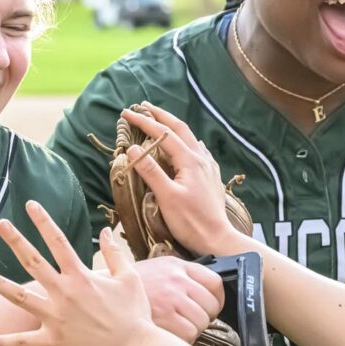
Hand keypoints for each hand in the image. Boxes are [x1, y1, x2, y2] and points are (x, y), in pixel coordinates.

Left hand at [0, 201, 154, 345]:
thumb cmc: (134, 314)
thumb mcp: (129, 279)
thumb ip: (115, 254)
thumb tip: (106, 231)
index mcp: (81, 277)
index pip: (58, 242)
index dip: (43, 221)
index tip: (30, 205)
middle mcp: (64, 294)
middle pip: (33, 262)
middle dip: (16, 241)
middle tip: (0, 225)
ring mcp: (55, 318)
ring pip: (19, 298)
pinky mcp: (52, 341)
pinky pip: (19, 342)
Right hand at [121, 102, 249, 255]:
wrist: (218, 238)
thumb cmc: (191, 222)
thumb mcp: (166, 197)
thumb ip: (150, 171)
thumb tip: (133, 148)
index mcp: (189, 161)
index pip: (163, 134)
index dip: (144, 122)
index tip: (126, 114)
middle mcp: (201, 158)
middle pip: (179, 128)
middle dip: (160, 115)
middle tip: (142, 106)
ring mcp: (208, 166)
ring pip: (189, 137)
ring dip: (172, 126)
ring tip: (159, 120)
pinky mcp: (210, 176)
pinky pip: (197, 149)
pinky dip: (185, 140)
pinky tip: (186, 144)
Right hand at [133, 256, 223, 343]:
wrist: (102, 295)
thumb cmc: (128, 286)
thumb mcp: (157, 268)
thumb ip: (181, 276)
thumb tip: (205, 290)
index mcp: (178, 266)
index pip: (215, 283)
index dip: (217, 299)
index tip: (211, 307)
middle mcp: (177, 281)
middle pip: (211, 306)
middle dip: (205, 317)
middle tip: (191, 321)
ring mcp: (171, 299)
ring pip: (202, 322)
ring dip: (194, 329)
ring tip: (178, 328)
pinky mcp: (164, 319)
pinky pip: (189, 334)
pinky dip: (183, 339)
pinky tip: (170, 335)